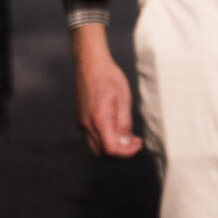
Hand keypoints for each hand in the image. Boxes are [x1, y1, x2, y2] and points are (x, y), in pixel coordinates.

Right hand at [70, 25, 140, 157]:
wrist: (90, 64)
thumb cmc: (109, 78)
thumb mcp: (124, 99)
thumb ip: (124, 122)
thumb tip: (126, 141)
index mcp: (99, 120)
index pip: (111, 149)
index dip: (127, 152)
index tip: (138, 144)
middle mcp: (87, 124)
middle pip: (102, 152)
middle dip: (120, 152)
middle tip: (134, 141)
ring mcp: (81, 122)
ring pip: (95, 146)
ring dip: (111, 146)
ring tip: (127, 135)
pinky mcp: (80, 118)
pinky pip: (90, 137)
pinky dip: (103, 139)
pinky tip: (115, 128)